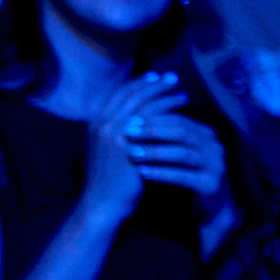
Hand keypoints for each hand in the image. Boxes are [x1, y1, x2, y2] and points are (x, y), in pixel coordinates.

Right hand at [80, 73, 186, 223]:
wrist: (102, 204)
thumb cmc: (109, 180)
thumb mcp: (107, 150)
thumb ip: (116, 132)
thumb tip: (136, 116)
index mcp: (95, 122)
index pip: (119, 93)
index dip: (140, 83)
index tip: (156, 76)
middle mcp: (102, 124)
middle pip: (132, 95)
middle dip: (155, 85)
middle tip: (174, 78)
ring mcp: (113, 134)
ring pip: (144, 106)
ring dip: (166, 98)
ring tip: (183, 95)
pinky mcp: (127, 146)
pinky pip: (153, 124)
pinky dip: (169, 116)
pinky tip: (183, 117)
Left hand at [124, 106, 226, 202]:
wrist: (207, 207)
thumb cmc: (184, 175)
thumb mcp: (175, 153)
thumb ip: (163, 138)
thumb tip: (131, 118)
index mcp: (206, 135)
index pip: (178, 120)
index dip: (153, 119)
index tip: (128, 120)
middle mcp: (214, 148)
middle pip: (181, 133)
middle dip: (152, 132)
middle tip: (128, 132)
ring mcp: (215, 167)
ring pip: (183, 154)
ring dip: (155, 152)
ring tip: (132, 153)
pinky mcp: (210, 186)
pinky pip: (182, 176)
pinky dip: (161, 173)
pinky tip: (142, 172)